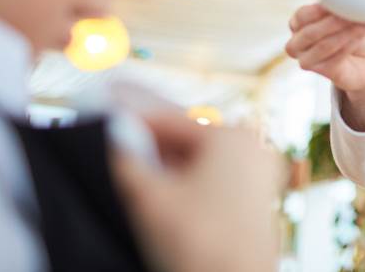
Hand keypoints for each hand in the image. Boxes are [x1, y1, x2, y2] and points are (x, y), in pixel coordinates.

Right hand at [111, 114, 279, 271]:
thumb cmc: (200, 244)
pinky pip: (214, 183)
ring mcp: (259, 177)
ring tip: (134, 184)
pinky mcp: (256, 203)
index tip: (104, 130)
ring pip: (200, 164)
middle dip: (150, 152)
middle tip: (116, 160)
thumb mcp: (149, 198)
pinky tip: (163, 204)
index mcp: (232, 137)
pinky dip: (186, 188)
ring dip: (166, 172)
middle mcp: (253, 150)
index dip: (132, 126)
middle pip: (186, 142)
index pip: (170, 121)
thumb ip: (125, 161)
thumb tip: (110, 136)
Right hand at [285, 4, 364, 129]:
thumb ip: (341, 6)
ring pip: (323, 46)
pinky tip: (359, 37)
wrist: (363, 61)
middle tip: (351, 15)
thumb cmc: (350, 33)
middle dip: (332, 23)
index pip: (301, 16)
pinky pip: (334, 59)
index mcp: (298, 24)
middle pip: (310, 33)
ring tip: (361, 24)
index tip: (334, 3)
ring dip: (344, 34)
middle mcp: (297, 44)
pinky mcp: (321, 72)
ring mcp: (307, 60)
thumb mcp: (346, 15)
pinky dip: (349, 46)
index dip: (316, 10)